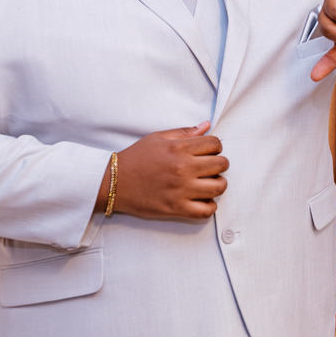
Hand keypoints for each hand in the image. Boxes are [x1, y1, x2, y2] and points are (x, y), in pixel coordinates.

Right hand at [96, 121, 227, 218]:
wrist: (114, 182)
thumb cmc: (136, 158)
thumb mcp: (158, 138)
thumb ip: (185, 132)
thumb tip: (207, 125)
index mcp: (179, 148)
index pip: (215, 144)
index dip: (215, 146)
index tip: (209, 151)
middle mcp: (183, 168)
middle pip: (221, 164)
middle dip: (220, 164)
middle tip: (210, 167)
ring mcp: (181, 190)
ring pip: (219, 187)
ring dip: (218, 184)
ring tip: (209, 183)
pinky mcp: (176, 208)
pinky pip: (206, 211)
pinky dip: (209, 206)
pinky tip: (202, 199)